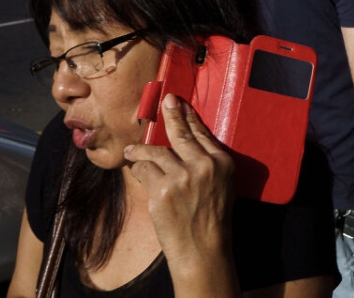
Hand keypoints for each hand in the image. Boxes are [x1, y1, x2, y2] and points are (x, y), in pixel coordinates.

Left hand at [124, 94, 234, 262]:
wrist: (203, 251)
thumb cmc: (211, 221)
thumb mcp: (222, 187)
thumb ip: (207, 164)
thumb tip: (184, 145)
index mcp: (222, 163)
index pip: (201, 133)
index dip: (188, 117)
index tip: (178, 103)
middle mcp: (204, 166)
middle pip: (180, 133)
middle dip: (171, 114)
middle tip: (165, 101)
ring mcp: (182, 177)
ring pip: (155, 151)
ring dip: (140, 151)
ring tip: (131, 152)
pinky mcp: (162, 189)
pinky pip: (144, 170)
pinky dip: (138, 170)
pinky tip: (136, 171)